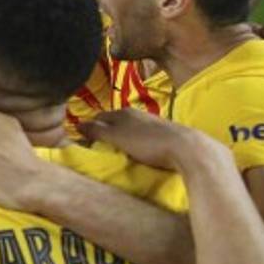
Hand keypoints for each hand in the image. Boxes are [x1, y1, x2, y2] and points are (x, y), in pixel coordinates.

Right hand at [79, 109, 219, 171]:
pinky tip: (139, 150)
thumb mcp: (117, 137)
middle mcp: (136, 113)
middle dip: (105, 131)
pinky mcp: (164, 133)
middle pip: (114, 121)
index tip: (84, 142)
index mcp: (122, 112)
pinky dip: (136, 141)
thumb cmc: (147, 142)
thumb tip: (76, 124)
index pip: (98, 117)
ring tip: (118, 150)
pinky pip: (142, 135)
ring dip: (121, 136)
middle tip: (99, 147)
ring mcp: (151, 122)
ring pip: (129, 127)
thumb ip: (97, 131)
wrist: (186, 147)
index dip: (89, 128)